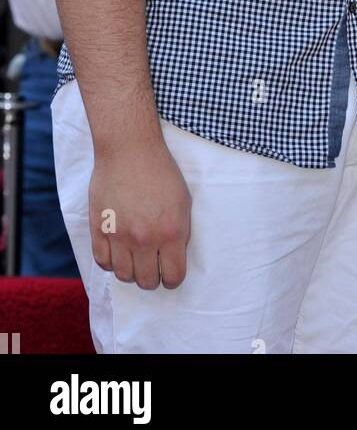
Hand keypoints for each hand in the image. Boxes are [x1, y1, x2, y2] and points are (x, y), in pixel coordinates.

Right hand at [89, 137, 191, 288]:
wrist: (129, 148)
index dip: (173, 278)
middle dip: (152, 277)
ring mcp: (119, 235)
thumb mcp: (184, 201)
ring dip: (131, 270)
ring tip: (134, 257)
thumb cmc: (160, 171)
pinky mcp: (99, 228)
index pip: (173, 277)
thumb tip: (173, 255)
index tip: (170, 272)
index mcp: (171, 231)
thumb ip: (180, 232)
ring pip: (123, 276)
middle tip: (152, 265)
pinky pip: (102, 262)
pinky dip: (110, 261)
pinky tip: (117, 250)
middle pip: (146, 281)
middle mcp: (144, 238)